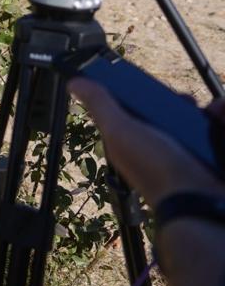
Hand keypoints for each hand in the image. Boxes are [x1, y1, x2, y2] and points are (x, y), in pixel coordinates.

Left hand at [67, 78, 224, 206]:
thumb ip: (100, 106)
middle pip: (169, 112)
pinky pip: (215, 134)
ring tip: (213, 113)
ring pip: (194, 121)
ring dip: (206, 113)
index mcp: (130, 138)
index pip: (134, 107)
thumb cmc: (155, 167)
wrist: (198, 202)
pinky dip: (220, 126)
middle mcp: (155, 145)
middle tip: (188, 101)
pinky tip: (221, 122)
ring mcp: (183, 154)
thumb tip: (75, 83)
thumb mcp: (121, 130)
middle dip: (180, 102)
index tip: (158, 86)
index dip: (145, 93)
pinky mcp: (207, 159)